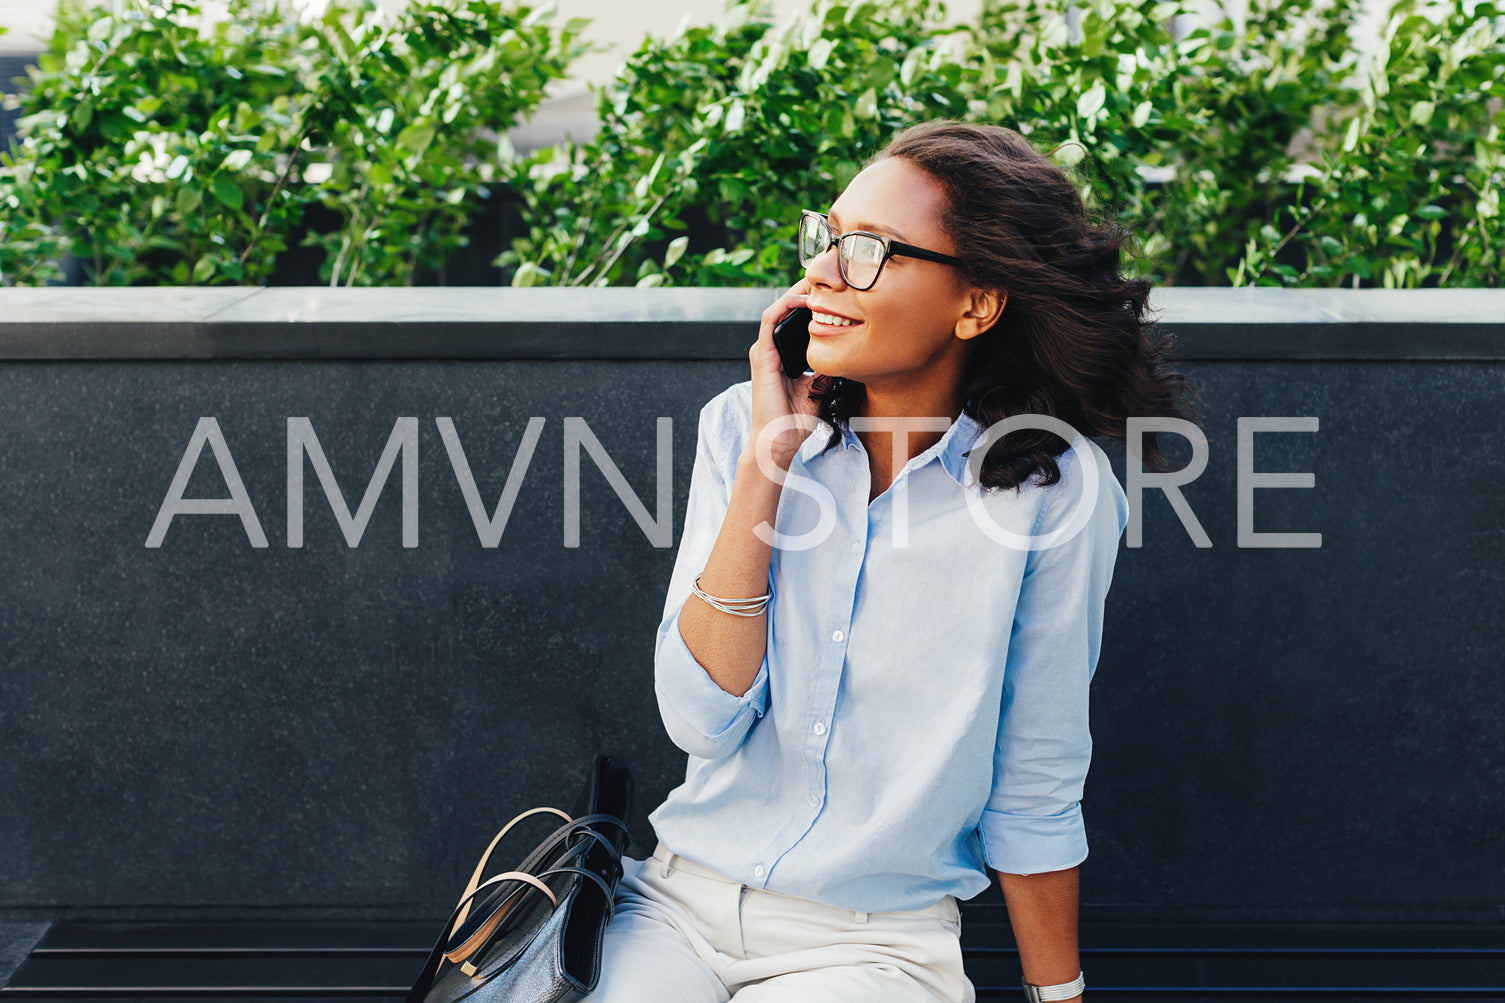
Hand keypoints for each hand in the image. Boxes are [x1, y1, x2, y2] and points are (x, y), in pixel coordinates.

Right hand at [746, 281, 822, 471]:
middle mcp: (770, 351)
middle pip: (786, 310)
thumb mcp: (819, 390)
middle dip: (806, 291)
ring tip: (817, 279)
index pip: (796, 321)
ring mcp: (763, 352)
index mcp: (782, 357)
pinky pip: (770, 320)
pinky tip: (804, 298)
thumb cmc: (795, 423)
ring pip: (778, 308)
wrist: (777, 443)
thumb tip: (845, 357)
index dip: (813, 304)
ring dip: (796, 292)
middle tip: (828, 276)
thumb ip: (826, 372)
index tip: (834, 292)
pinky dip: (785, 305)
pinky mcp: (761, 356)